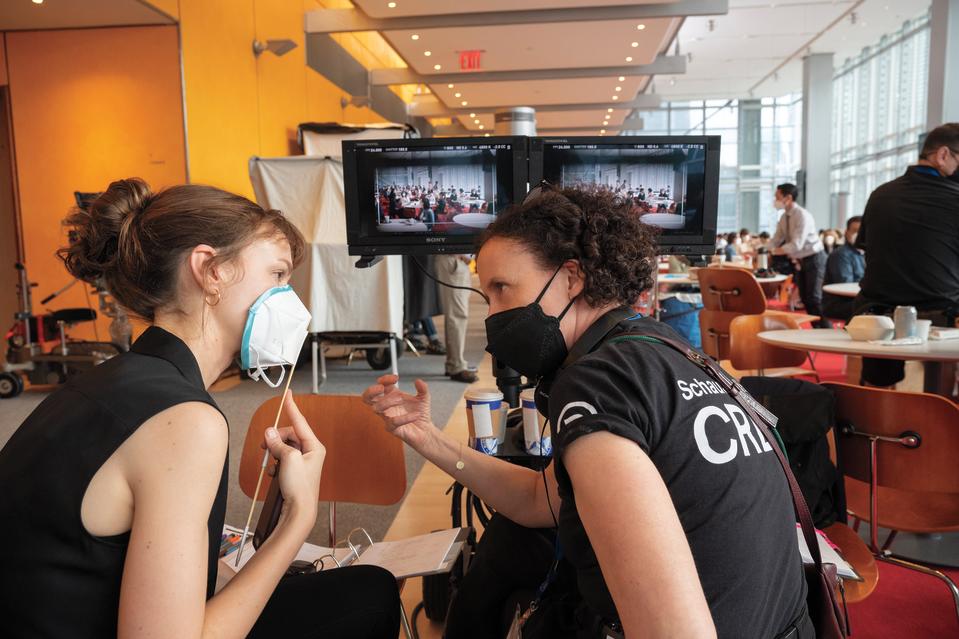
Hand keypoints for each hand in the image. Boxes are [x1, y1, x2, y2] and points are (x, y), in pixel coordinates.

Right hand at [261, 391, 325, 521]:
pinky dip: (274, 465)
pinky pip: (280, 460)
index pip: (300, 422)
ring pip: (283, 448)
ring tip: (272, 464)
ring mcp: (302, 462)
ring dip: (274, 453)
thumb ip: (278, 444)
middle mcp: (310, 452)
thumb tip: (269, 433)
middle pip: (288, 435)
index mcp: (314, 446)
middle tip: (265, 446)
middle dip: (276, 439)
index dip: (292, 407)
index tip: (288, 394)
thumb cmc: (299, 487)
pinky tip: (274, 474)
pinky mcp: (294, 471)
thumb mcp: (288, 459)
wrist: (299, 511)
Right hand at [362, 374, 435, 449]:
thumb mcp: (424, 398)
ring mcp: (387, 417)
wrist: (425, 430)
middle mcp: (387, 406)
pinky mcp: (392, 428)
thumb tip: (418, 381)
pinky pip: (392, 422)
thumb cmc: (420, 413)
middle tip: (381, 388)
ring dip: (387, 402)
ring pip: (376, 408)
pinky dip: (404, 418)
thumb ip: (423, 388)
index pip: (382, 384)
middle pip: (367, 398)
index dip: (385, 379)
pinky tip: (415, 415)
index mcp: (392, 395)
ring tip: (401, 400)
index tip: (396, 378)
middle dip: (371, 391)